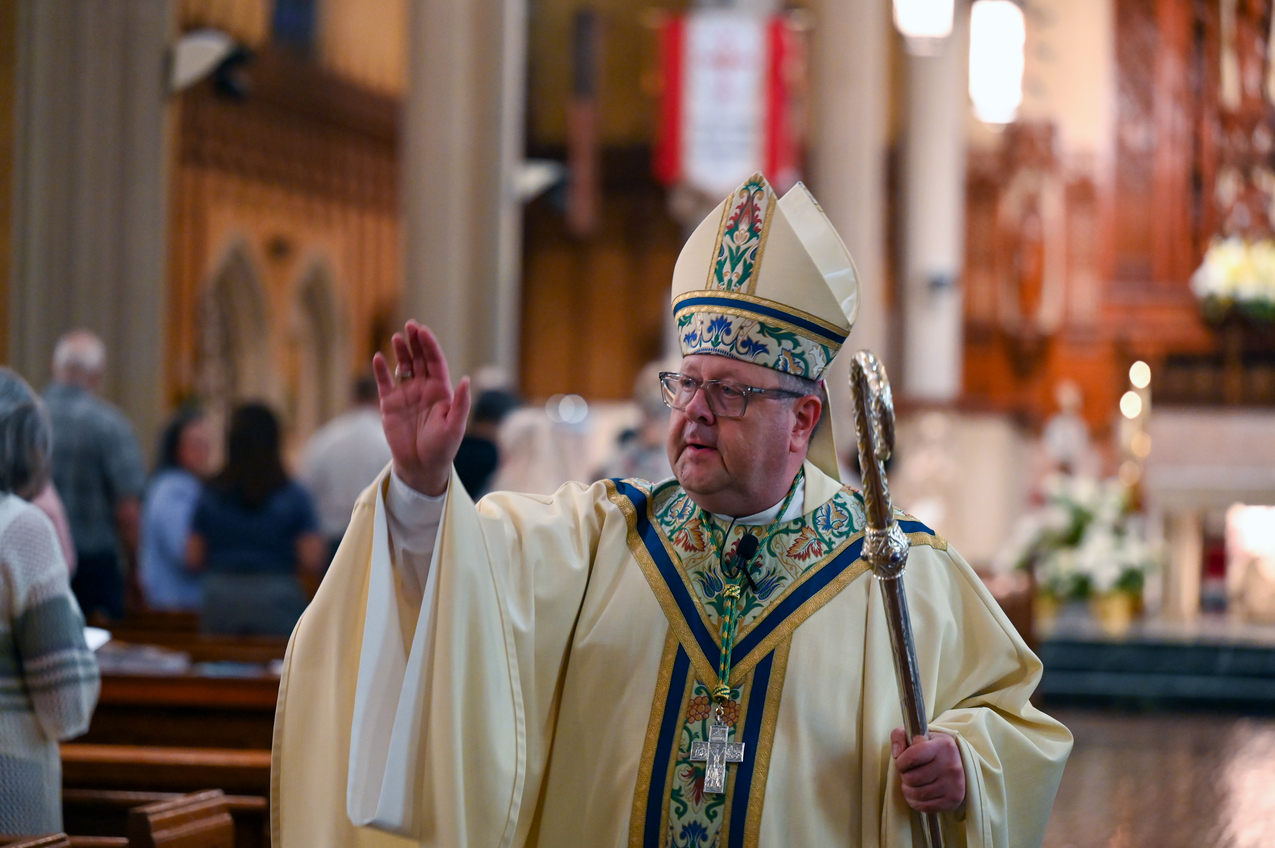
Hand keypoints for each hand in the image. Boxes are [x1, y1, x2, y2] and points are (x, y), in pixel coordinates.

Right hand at [372, 321, 470, 496]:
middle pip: (419, 359)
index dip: (430, 346)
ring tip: (397, 337)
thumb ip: (460, 404)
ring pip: (402, 367)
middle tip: (410, 325)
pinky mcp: (389, 404)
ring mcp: (406, 395)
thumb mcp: (455, 427)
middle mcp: (423, 389)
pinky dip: (380, 371)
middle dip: (415, 342)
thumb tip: (466, 379)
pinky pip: (384, 383)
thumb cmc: (442, 448)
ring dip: (400, 352)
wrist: (421, 466)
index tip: (423, 331)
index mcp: (441, 391)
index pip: (435, 362)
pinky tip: (378, 358)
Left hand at [891, 727, 965, 813]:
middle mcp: (951, 765)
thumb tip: (896, 754)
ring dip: (908, 790)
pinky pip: (926, 807)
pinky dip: (915, 802)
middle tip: (909, 773)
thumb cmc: (930, 747)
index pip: (912, 756)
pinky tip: (916, 795)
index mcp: (942, 745)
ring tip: (910, 784)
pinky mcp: (954, 800)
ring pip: (917, 794)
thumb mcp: (914, 734)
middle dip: (905, 776)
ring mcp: (954, 784)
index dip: (901, 762)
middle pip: (912, 778)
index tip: (901, 763)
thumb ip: (899, 736)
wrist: (956, 760)